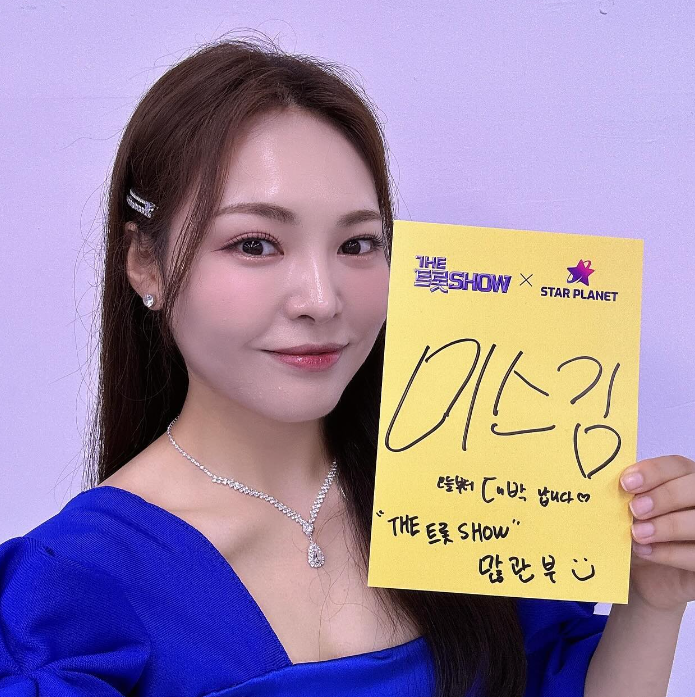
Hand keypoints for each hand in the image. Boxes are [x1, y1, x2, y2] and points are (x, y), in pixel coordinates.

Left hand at [621, 455, 694, 611]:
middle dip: (664, 497)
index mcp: (681, 481)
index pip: (677, 465)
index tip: (626, 483)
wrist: (644, 576)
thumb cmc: (637, 535)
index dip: (653, 471)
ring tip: (637, 533)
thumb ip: (627, 496)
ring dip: (667, 526)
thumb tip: (604, 483)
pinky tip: (645, 552)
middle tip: (635, 509)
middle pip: (694, 488)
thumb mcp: (629, 512)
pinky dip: (669, 553)